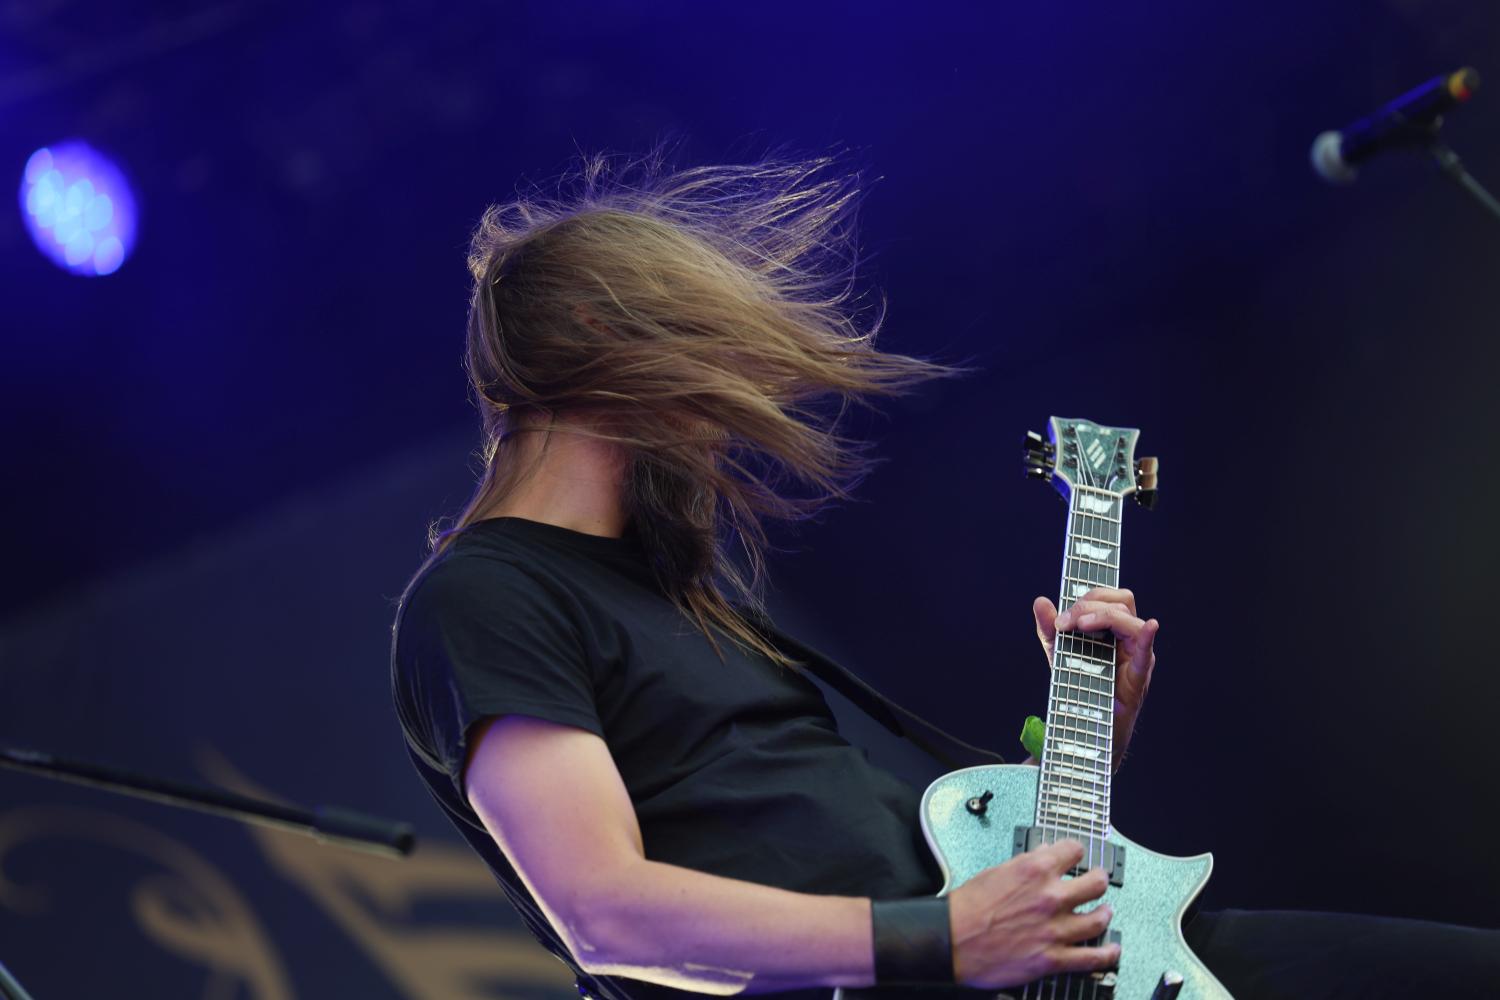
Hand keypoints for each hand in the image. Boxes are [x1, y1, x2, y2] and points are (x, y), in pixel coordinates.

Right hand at [948, 839, 1117, 987]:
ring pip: (1098, 919)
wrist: (951, 940)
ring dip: (1105, 914)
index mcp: (1035, 870)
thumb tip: (1042, 855)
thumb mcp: (996, 873)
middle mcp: (1051, 897)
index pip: (1073, 850)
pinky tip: (1111, 949)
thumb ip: (1025, 864)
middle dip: (1099, 880)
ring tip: (1105, 912)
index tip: (1078, 855)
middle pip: (1095, 883)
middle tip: (1098, 881)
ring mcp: (1055, 928)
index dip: (1077, 851)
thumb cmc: (967, 908)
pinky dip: (1106, 953)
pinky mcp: (1053, 958)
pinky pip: (1091, 957)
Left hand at [1032, 587, 1157, 770]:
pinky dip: (1147, 637)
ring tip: (1080, 625)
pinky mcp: (1138, 677)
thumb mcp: (1058, 652)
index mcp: (1113, 628)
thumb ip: (1049, 628)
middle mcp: (1128, 638)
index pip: (1109, 596)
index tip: (1060, 618)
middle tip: (1065, 624)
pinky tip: (1150, 626)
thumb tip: (1040, 601)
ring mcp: (1136, 655)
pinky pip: (1147, 653)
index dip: (1086, 596)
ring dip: (1103, 616)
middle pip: (1121, 601)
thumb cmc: (1078, 685)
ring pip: (1130, 620)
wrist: (1084, 725)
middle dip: (1089, 604)